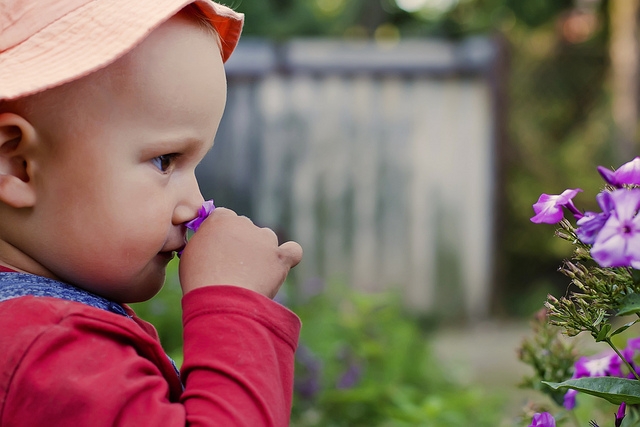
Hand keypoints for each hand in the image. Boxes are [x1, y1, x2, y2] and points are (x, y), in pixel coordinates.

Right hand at [178, 207, 302, 297]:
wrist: (221, 301)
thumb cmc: (199, 281)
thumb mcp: (190, 255)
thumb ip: (204, 241)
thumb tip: (211, 243)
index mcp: (221, 219)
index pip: (224, 217)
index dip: (222, 234)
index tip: (218, 250)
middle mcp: (245, 224)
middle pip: (246, 227)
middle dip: (240, 243)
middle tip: (232, 268)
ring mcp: (265, 240)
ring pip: (267, 238)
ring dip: (261, 251)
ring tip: (250, 274)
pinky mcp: (280, 258)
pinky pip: (293, 250)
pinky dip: (289, 256)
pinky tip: (281, 264)